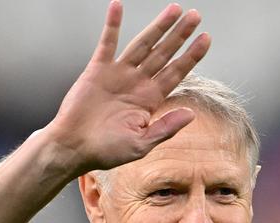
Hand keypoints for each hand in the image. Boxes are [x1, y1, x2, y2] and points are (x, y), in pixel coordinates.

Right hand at [47, 1, 210, 171]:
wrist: (74, 148)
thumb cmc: (106, 151)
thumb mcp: (142, 144)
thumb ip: (166, 128)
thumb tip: (190, 114)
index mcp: (149, 100)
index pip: (175, 73)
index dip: (191, 56)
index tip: (206, 39)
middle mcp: (137, 83)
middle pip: (164, 54)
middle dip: (180, 35)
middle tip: (195, 16)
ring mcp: (118, 74)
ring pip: (142, 45)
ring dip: (158, 27)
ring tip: (174, 9)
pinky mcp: (97, 70)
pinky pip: (107, 43)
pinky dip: (112, 25)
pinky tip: (118, 6)